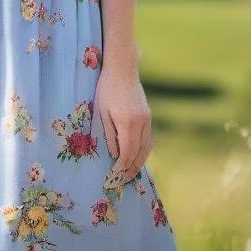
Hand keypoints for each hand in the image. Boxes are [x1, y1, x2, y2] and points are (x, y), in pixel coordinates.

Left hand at [93, 59, 152, 183]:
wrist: (122, 69)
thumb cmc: (107, 88)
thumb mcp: (102, 111)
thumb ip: (109, 134)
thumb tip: (114, 155)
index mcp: (128, 123)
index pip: (127, 153)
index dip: (121, 167)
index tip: (114, 177)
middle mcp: (141, 123)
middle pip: (139, 153)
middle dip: (131, 169)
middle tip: (123, 181)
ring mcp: (147, 119)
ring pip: (147, 147)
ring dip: (139, 162)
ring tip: (130, 173)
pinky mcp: (148, 116)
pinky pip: (148, 139)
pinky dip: (144, 150)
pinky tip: (137, 156)